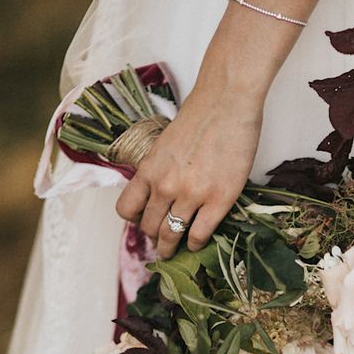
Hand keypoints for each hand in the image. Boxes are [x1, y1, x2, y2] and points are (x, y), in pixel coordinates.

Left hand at [115, 0, 338, 257]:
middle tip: (161, 243)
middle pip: (149, 227)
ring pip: (171, 236)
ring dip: (171, 247)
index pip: (127, 209)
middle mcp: (164, 186)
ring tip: (176, 251)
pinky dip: (196, 244)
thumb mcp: (166, 143)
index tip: (144, 223)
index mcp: (148, 170)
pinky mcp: (219, 200)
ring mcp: (191, 195)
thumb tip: (163, 188)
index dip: (135, 221)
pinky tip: (198, 243)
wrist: (226, 102)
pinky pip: (200, 235)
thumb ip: (160, 168)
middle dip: (154, 238)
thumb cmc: (200, 115)